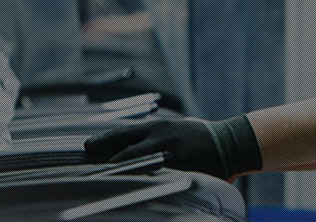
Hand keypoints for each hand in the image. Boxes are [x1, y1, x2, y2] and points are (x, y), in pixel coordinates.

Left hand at [82, 115, 262, 180]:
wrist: (231, 142)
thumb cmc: (198, 138)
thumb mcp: (173, 131)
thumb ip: (153, 138)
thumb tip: (130, 146)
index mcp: (156, 127)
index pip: (122, 133)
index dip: (102, 140)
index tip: (85, 147)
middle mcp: (160, 136)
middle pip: (125, 149)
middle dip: (106, 159)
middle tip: (88, 169)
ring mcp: (170, 152)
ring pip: (138, 163)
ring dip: (121, 171)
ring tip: (104, 179)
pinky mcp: (181, 167)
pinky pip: (157, 176)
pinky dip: (143, 181)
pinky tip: (132, 188)